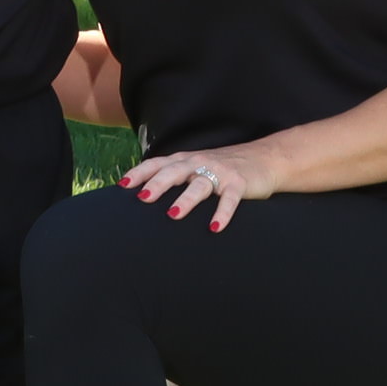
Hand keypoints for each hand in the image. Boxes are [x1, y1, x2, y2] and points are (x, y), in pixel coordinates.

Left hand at [119, 142, 278, 228]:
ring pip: (199, 185)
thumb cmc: (222, 167)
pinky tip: (215, 227)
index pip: (157, 164)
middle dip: (157, 184)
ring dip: (186, 199)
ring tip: (173, 214)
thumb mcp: (195, 166)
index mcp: (184, 160)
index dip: (140, 173)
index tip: (122, 186)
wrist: (264, 158)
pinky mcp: (239, 183)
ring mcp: (220, 172)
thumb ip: (173, 175)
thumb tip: (143, 194)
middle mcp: (199, 163)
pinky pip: (230, 199)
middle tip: (143, 198)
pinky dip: (223, 213)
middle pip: (174, 172)